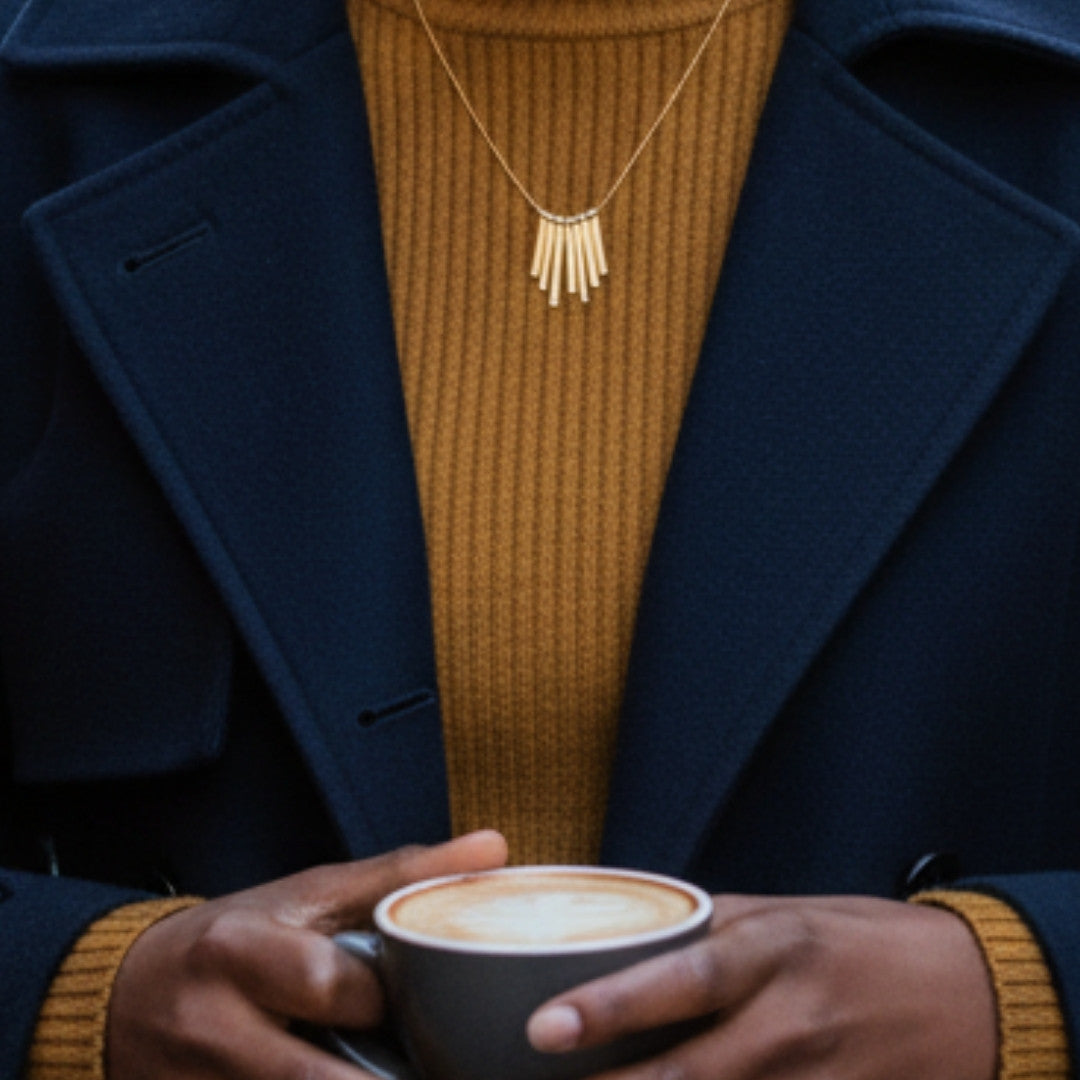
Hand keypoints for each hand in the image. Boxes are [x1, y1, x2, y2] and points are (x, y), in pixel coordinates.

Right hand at [107, 830, 507, 1079]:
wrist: (126, 996)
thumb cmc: (236, 938)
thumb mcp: (308, 895)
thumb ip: (400, 876)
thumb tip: (493, 848)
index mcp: (242, 950)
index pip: (332, 985)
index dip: (389, 1004)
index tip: (432, 1008)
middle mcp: (214, 1025)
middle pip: (318, 1077)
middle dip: (385, 1077)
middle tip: (434, 1064)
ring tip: (409, 1072)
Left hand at [527, 894, 996, 1079]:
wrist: (977, 993)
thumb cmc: (866, 942)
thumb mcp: (789, 913)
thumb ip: (714, 929)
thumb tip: (635, 935)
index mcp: (772, 952)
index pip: (679, 979)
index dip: (608, 1007)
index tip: (542, 1027)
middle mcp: (789, 1023)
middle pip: (686, 1074)